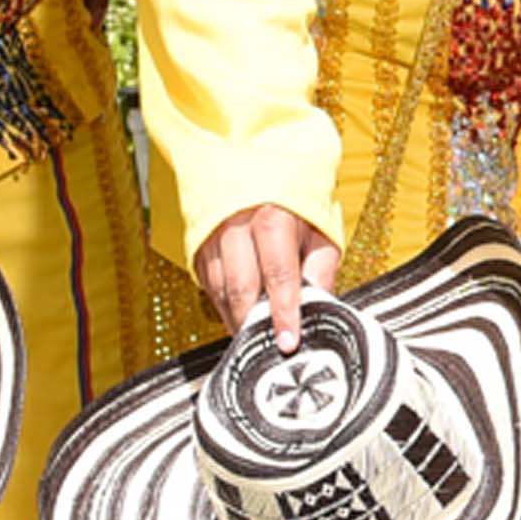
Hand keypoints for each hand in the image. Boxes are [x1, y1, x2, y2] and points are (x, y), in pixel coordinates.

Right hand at [194, 203, 340, 344]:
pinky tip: (239, 317)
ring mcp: (212, 236)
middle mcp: (236, 225)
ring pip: (220, 290)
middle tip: (271, 346)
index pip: (279, 275)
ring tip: (257, 337)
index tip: (288, 341)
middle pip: (242, 287)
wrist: (255, 173)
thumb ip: (322, 267)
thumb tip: (321, 304)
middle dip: (256, 323)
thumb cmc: (292, 204)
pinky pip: (208, 286)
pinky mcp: (198, 247)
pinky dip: (224, 307)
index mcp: (272, 218)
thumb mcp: (319, 228)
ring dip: (238, 319)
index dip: (284, 312)